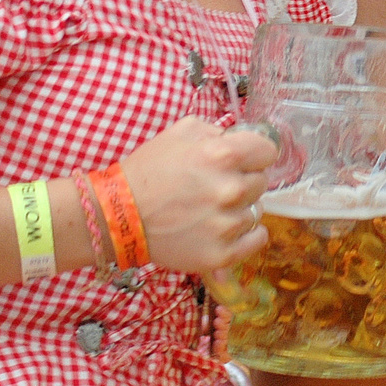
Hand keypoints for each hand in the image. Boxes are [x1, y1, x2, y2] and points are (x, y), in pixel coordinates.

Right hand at [120, 117, 277, 273]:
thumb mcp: (182, 132)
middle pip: (261, 182)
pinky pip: (257, 239)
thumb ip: (218, 131)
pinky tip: (224, 229)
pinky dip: (246, 236)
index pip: (268, 151)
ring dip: (238, 209)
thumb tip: (242, 138)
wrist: (117, 215)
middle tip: (215, 187)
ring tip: (209, 210)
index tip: (244, 161)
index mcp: (223, 154)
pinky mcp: (221, 254)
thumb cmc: (148, 171)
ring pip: (256, 211)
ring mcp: (226, 225)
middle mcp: (229, 189)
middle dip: (243, 181)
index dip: (255, 154)